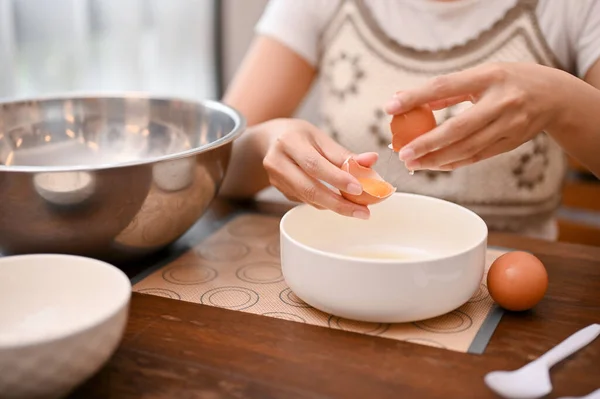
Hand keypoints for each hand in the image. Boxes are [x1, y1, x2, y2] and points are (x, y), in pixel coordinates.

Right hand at [262, 118, 377, 218]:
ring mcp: (276, 179)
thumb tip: (372, 160)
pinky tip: (338, 201)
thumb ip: (344, 153)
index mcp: (289, 142)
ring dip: (334, 206)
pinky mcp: (279, 190)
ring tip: (357, 209)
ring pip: (309, 199)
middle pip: (309, 188)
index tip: (359, 189)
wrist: (271, 139)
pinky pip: (306, 200)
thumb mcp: (320, 137)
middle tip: (363, 212)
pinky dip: (324, 203)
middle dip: (338, 204)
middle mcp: (277, 162)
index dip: (336, 178)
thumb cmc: (299, 136)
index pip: (314, 164)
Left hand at [384, 62, 565, 170]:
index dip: (416, 97)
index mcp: (489, 77)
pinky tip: (434, 165)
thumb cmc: (509, 81)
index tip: (390, 107)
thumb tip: (408, 100)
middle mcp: (501, 102)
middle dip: (426, 143)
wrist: (554, 96)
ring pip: (467, 148)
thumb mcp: (482, 74)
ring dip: (436, 159)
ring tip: (412, 163)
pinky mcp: (511, 143)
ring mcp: (508, 125)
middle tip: (402, 152)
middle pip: (457, 128)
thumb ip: (449, 90)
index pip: (445, 87)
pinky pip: (476, 157)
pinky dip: (453, 162)